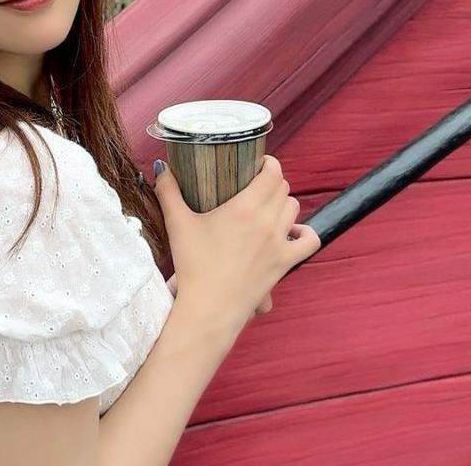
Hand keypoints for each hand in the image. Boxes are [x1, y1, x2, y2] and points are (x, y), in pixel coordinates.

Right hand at [153, 154, 319, 333]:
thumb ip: (168, 191)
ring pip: (294, 209)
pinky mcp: (285, 263)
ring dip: (282, 202)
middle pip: (283, 188)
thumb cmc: (193, 266)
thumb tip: (160, 167)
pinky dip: (305, 232)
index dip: (268, 163)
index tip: (257, 163)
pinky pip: (309, 241)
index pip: (272, 172)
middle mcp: (267, 222)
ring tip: (266, 205)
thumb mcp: (177, 224)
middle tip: (254, 184)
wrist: (209, 308)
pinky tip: (291, 230)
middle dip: (271, 181)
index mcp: (245, 207)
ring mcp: (280, 243)